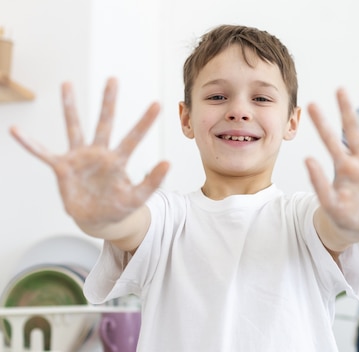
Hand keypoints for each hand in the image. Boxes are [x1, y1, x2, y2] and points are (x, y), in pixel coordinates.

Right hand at [9, 78, 168, 229]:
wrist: (98, 220)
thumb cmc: (118, 207)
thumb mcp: (137, 197)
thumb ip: (152, 181)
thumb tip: (168, 162)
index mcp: (118, 160)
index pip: (133, 137)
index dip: (144, 122)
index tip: (158, 104)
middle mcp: (99, 153)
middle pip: (104, 123)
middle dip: (108, 102)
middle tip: (113, 79)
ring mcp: (79, 158)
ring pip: (74, 128)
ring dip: (70, 107)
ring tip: (67, 84)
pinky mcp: (62, 168)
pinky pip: (43, 153)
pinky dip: (29, 144)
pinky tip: (15, 130)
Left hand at [305, 89, 358, 241]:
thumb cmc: (342, 216)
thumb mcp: (329, 202)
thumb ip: (319, 182)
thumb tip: (307, 158)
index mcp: (342, 167)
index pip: (330, 140)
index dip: (322, 123)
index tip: (310, 105)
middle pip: (352, 130)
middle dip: (346, 110)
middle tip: (339, 89)